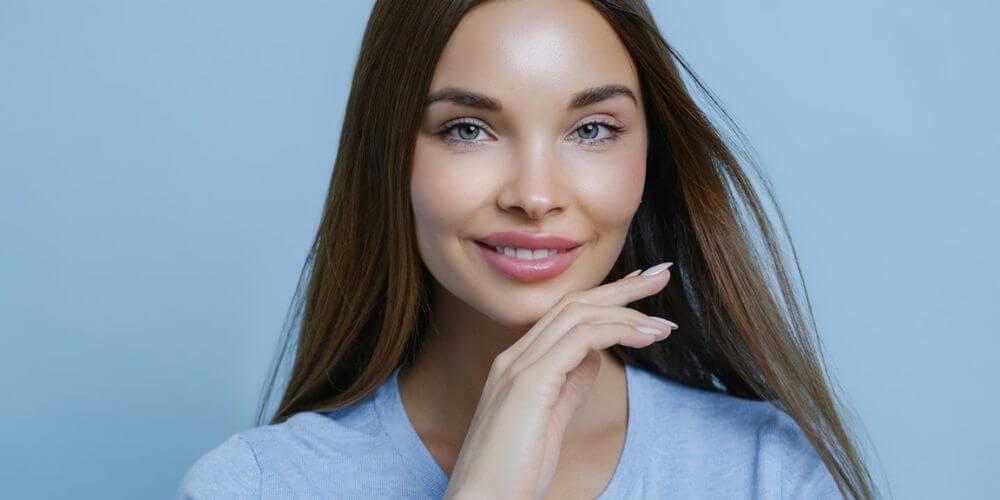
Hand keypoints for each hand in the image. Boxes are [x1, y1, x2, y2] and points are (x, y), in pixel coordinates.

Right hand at [442, 262, 677, 498]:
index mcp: (517, 365)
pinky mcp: (529, 383)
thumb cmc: (513, 472)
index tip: (641, 293)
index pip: (564, 315)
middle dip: (621, 289)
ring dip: (627, 311)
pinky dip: (617, 330)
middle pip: (572, 304)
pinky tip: (645, 336)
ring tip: (664, 324)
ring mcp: (518, 367)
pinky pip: (579, 339)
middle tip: (661, 277)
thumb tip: (594, 358)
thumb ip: (568, 385)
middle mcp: (514, 358)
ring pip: (577, 314)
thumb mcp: (549, 422)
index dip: (605, 299)